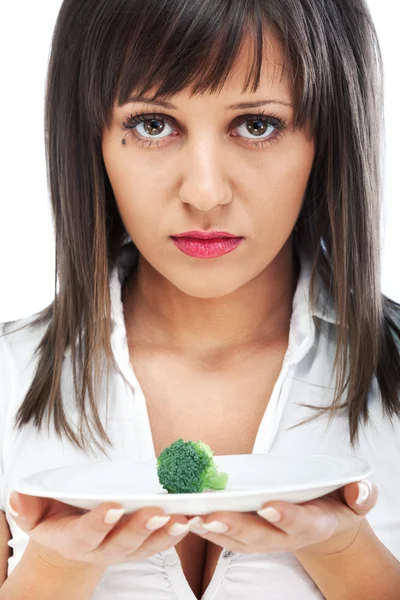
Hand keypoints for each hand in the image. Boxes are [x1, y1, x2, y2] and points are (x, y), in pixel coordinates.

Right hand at [7, 491, 190, 567]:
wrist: (70, 535)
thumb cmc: (55, 515)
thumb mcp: (35, 511)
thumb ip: (27, 506)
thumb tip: (18, 497)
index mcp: (74, 540)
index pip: (86, 535)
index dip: (98, 524)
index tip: (113, 507)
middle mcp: (101, 550)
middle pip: (121, 545)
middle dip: (139, 529)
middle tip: (157, 513)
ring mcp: (124, 549)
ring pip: (146, 547)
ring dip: (167, 534)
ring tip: (184, 519)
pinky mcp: (141, 544)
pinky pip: (161, 542)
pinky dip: (178, 532)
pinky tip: (194, 518)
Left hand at [187, 479, 377, 556]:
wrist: (325, 521)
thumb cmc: (337, 502)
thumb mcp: (355, 498)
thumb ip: (360, 494)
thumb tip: (360, 490)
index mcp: (314, 524)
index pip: (300, 523)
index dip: (286, 517)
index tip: (269, 506)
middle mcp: (286, 536)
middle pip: (259, 536)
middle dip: (234, 526)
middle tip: (210, 516)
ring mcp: (266, 539)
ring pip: (236, 539)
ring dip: (211, 529)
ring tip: (188, 516)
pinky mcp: (249, 536)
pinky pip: (225, 537)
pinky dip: (206, 528)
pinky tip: (187, 516)